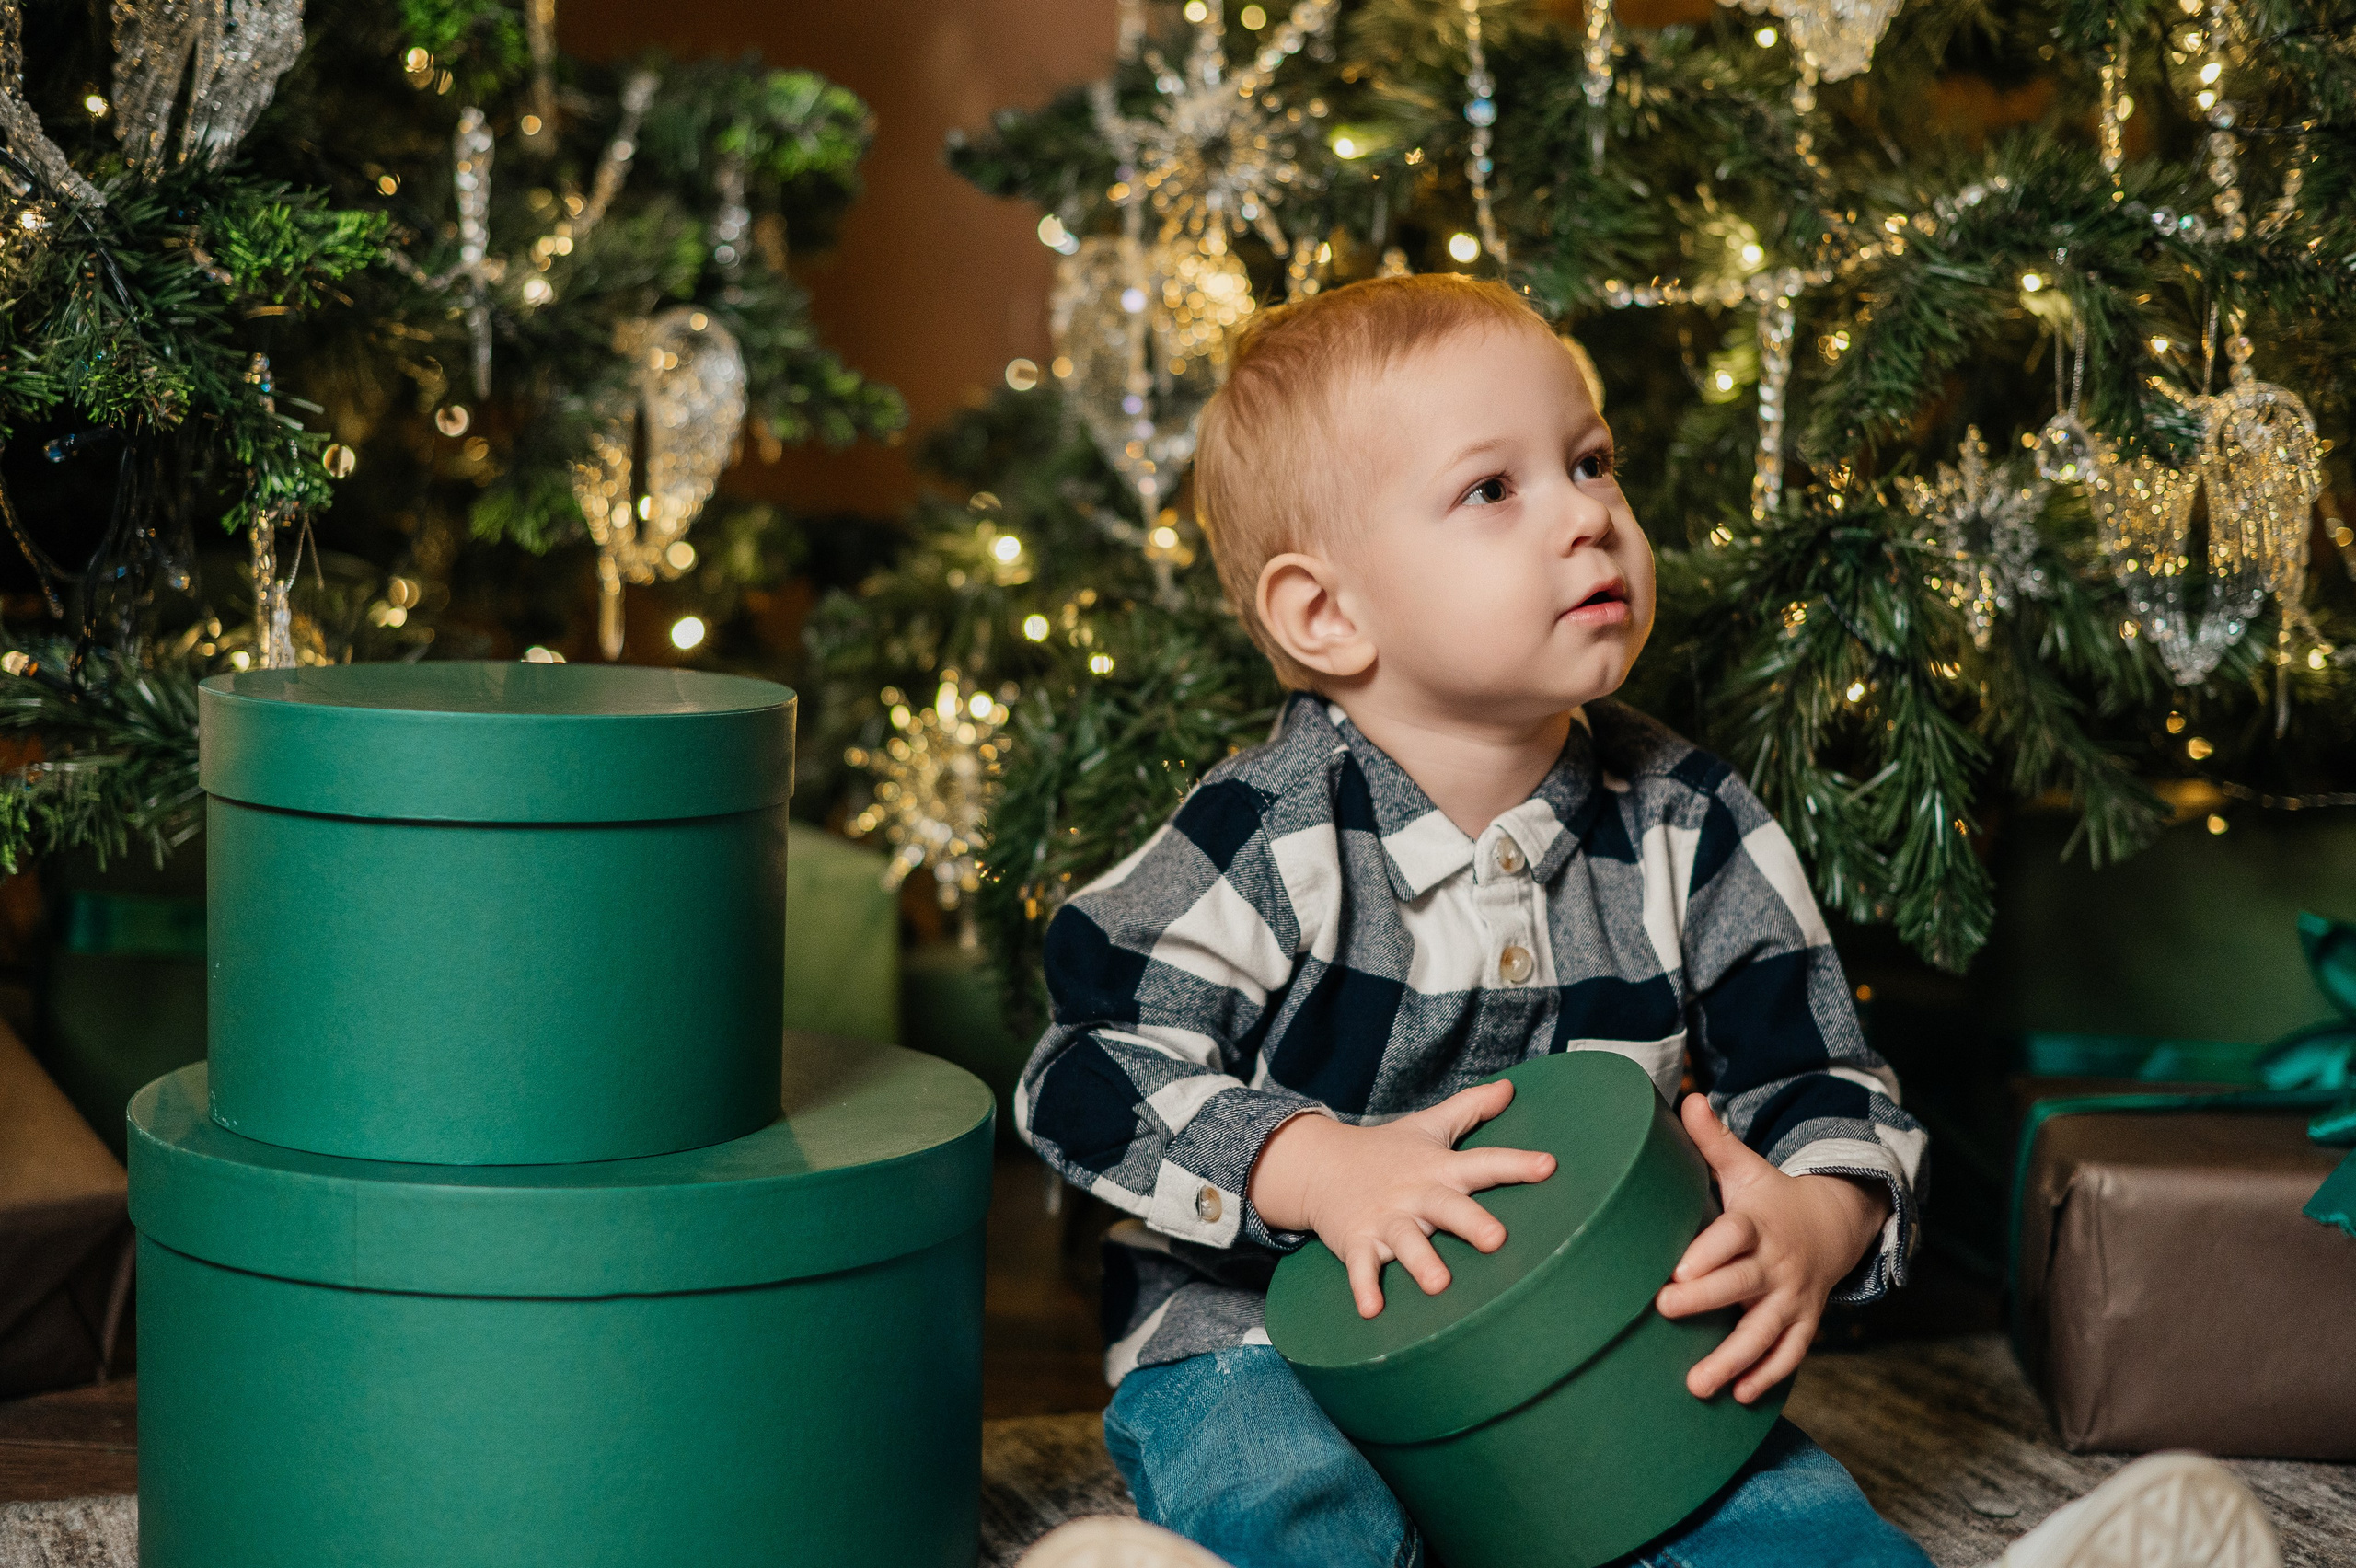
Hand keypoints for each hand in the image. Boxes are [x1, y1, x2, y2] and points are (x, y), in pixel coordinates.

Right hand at [1248, 1080, 1556, 1318]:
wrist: (1319, 1165)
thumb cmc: (1387, 1151)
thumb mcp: (1428, 1125)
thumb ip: (1470, 1108)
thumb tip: (1510, 1087)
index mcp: (1439, 1169)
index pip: (1484, 1163)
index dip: (1517, 1164)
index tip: (1548, 1166)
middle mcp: (1416, 1194)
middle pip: (1448, 1207)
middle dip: (1471, 1223)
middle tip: (1497, 1240)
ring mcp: (1385, 1219)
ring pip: (1406, 1242)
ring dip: (1421, 1262)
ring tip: (1439, 1284)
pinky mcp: (1357, 1241)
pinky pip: (1361, 1267)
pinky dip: (1364, 1288)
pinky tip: (1372, 1310)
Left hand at [1654, 1094, 1891, 1404]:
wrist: (1833, 1224)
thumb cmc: (1769, 1198)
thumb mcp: (1746, 1167)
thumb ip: (1713, 1140)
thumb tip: (1687, 1096)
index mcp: (1757, 1223)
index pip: (1733, 1237)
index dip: (1708, 1252)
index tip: (1677, 1269)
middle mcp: (1775, 1264)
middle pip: (1741, 1285)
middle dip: (1706, 1300)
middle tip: (1665, 1311)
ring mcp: (1792, 1297)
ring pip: (1764, 1332)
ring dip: (1733, 1359)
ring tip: (1697, 1384)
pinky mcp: (1803, 1323)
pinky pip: (1791, 1354)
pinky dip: (1770, 1376)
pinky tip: (1742, 1397)